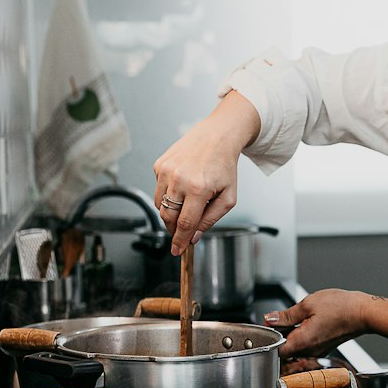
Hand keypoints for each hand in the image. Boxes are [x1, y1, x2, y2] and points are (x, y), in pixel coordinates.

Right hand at [153, 92, 260, 254]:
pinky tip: (182, 187)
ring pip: (160, 205)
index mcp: (198, 188)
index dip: (180, 241)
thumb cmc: (224, 166)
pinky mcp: (159, 165)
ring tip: (185, 207)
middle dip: (174, 229)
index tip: (177, 251)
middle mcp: (178, 179)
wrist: (217, 136)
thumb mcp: (228, 197)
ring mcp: (166, 171)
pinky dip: (168, 195)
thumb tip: (194, 236)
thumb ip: (211, 219)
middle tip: (181, 234)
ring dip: (170, 213)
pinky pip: (158, 189)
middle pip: (168, 217)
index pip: (185, 223)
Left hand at [265, 289, 368, 358]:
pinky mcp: (324, 347)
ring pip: (297, 345)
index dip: (269, 337)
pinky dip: (304, 333)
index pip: (275, 350)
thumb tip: (270, 319)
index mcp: (302, 342)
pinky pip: (308, 343)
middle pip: (285, 348)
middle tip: (284, 317)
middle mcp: (309, 351)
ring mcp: (318, 351)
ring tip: (299, 316)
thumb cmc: (341, 307)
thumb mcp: (307, 304)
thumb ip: (286, 315)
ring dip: (293, 332)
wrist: (364, 312)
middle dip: (281, 333)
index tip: (270, 325)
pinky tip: (310, 320)